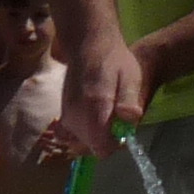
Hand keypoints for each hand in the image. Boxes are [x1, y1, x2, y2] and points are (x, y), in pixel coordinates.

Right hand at [53, 28, 150, 157]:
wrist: (88, 45)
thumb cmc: (114, 60)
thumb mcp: (130, 75)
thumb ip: (129, 99)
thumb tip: (131, 118)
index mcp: (95, 107)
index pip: (101, 146)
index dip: (114, 144)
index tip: (122, 130)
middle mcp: (76, 115)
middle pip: (90, 147)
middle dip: (105, 141)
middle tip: (116, 121)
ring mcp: (66, 116)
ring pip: (79, 143)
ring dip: (94, 137)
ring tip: (105, 118)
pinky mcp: (62, 115)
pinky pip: (69, 136)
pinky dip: (80, 133)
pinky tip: (90, 120)